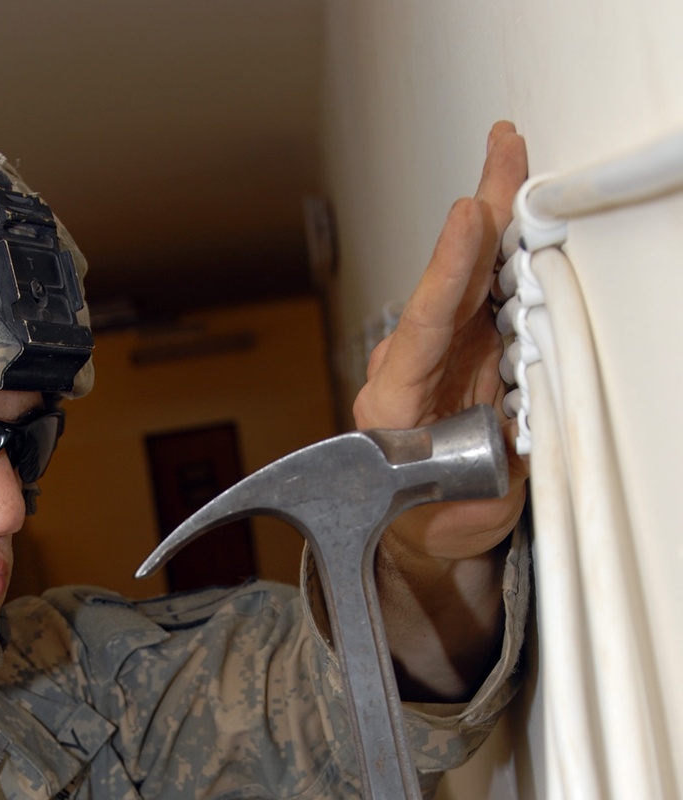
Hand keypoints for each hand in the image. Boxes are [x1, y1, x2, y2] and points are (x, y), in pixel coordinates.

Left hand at [354, 121, 528, 563]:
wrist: (424, 527)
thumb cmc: (431, 517)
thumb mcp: (459, 508)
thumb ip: (483, 470)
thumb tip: (512, 427)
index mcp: (394, 406)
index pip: (423, 328)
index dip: (447, 272)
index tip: (466, 219)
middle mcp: (412, 366)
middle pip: (449, 283)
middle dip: (478, 219)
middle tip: (502, 154)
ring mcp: (441, 351)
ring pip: (472, 277)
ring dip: (498, 218)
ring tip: (511, 156)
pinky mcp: (468, 346)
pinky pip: (490, 291)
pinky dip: (511, 249)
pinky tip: (522, 204)